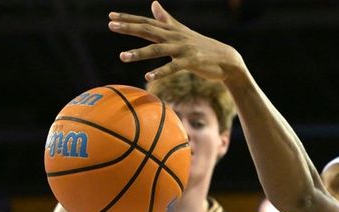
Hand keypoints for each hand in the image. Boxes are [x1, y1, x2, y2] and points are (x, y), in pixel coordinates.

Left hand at [109, 1, 245, 82]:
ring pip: (157, 49)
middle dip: (129, 28)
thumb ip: (166, 19)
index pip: (146, 22)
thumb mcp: (183, 31)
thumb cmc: (202, 47)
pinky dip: (160, 72)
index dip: (128, 19)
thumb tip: (153, 4)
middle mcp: (175, 36)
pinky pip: (172, 68)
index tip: (111, 16)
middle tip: (111, 25)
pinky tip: (148, 77)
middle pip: (148, 30)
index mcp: (171, 30)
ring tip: (123, 56)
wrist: (226, 60)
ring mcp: (183, 49)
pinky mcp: (190, 62)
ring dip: (139, 52)